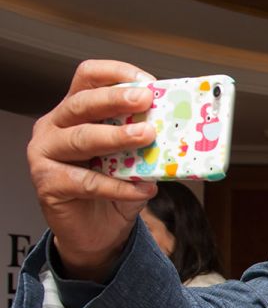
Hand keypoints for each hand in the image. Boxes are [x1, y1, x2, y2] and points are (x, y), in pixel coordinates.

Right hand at [27, 60, 159, 280]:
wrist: (99, 233)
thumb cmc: (114, 190)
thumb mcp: (134, 160)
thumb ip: (146, 141)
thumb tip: (181, 130)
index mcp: (75, 111)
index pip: (89, 77)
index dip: (117, 74)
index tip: (148, 83)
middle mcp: (55, 126)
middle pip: (82, 103)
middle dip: (116, 99)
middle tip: (146, 100)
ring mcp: (46, 154)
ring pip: (81, 138)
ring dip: (117, 137)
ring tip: (148, 137)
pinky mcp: (49, 184)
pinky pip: (87, 182)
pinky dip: (118, 186)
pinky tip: (142, 189)